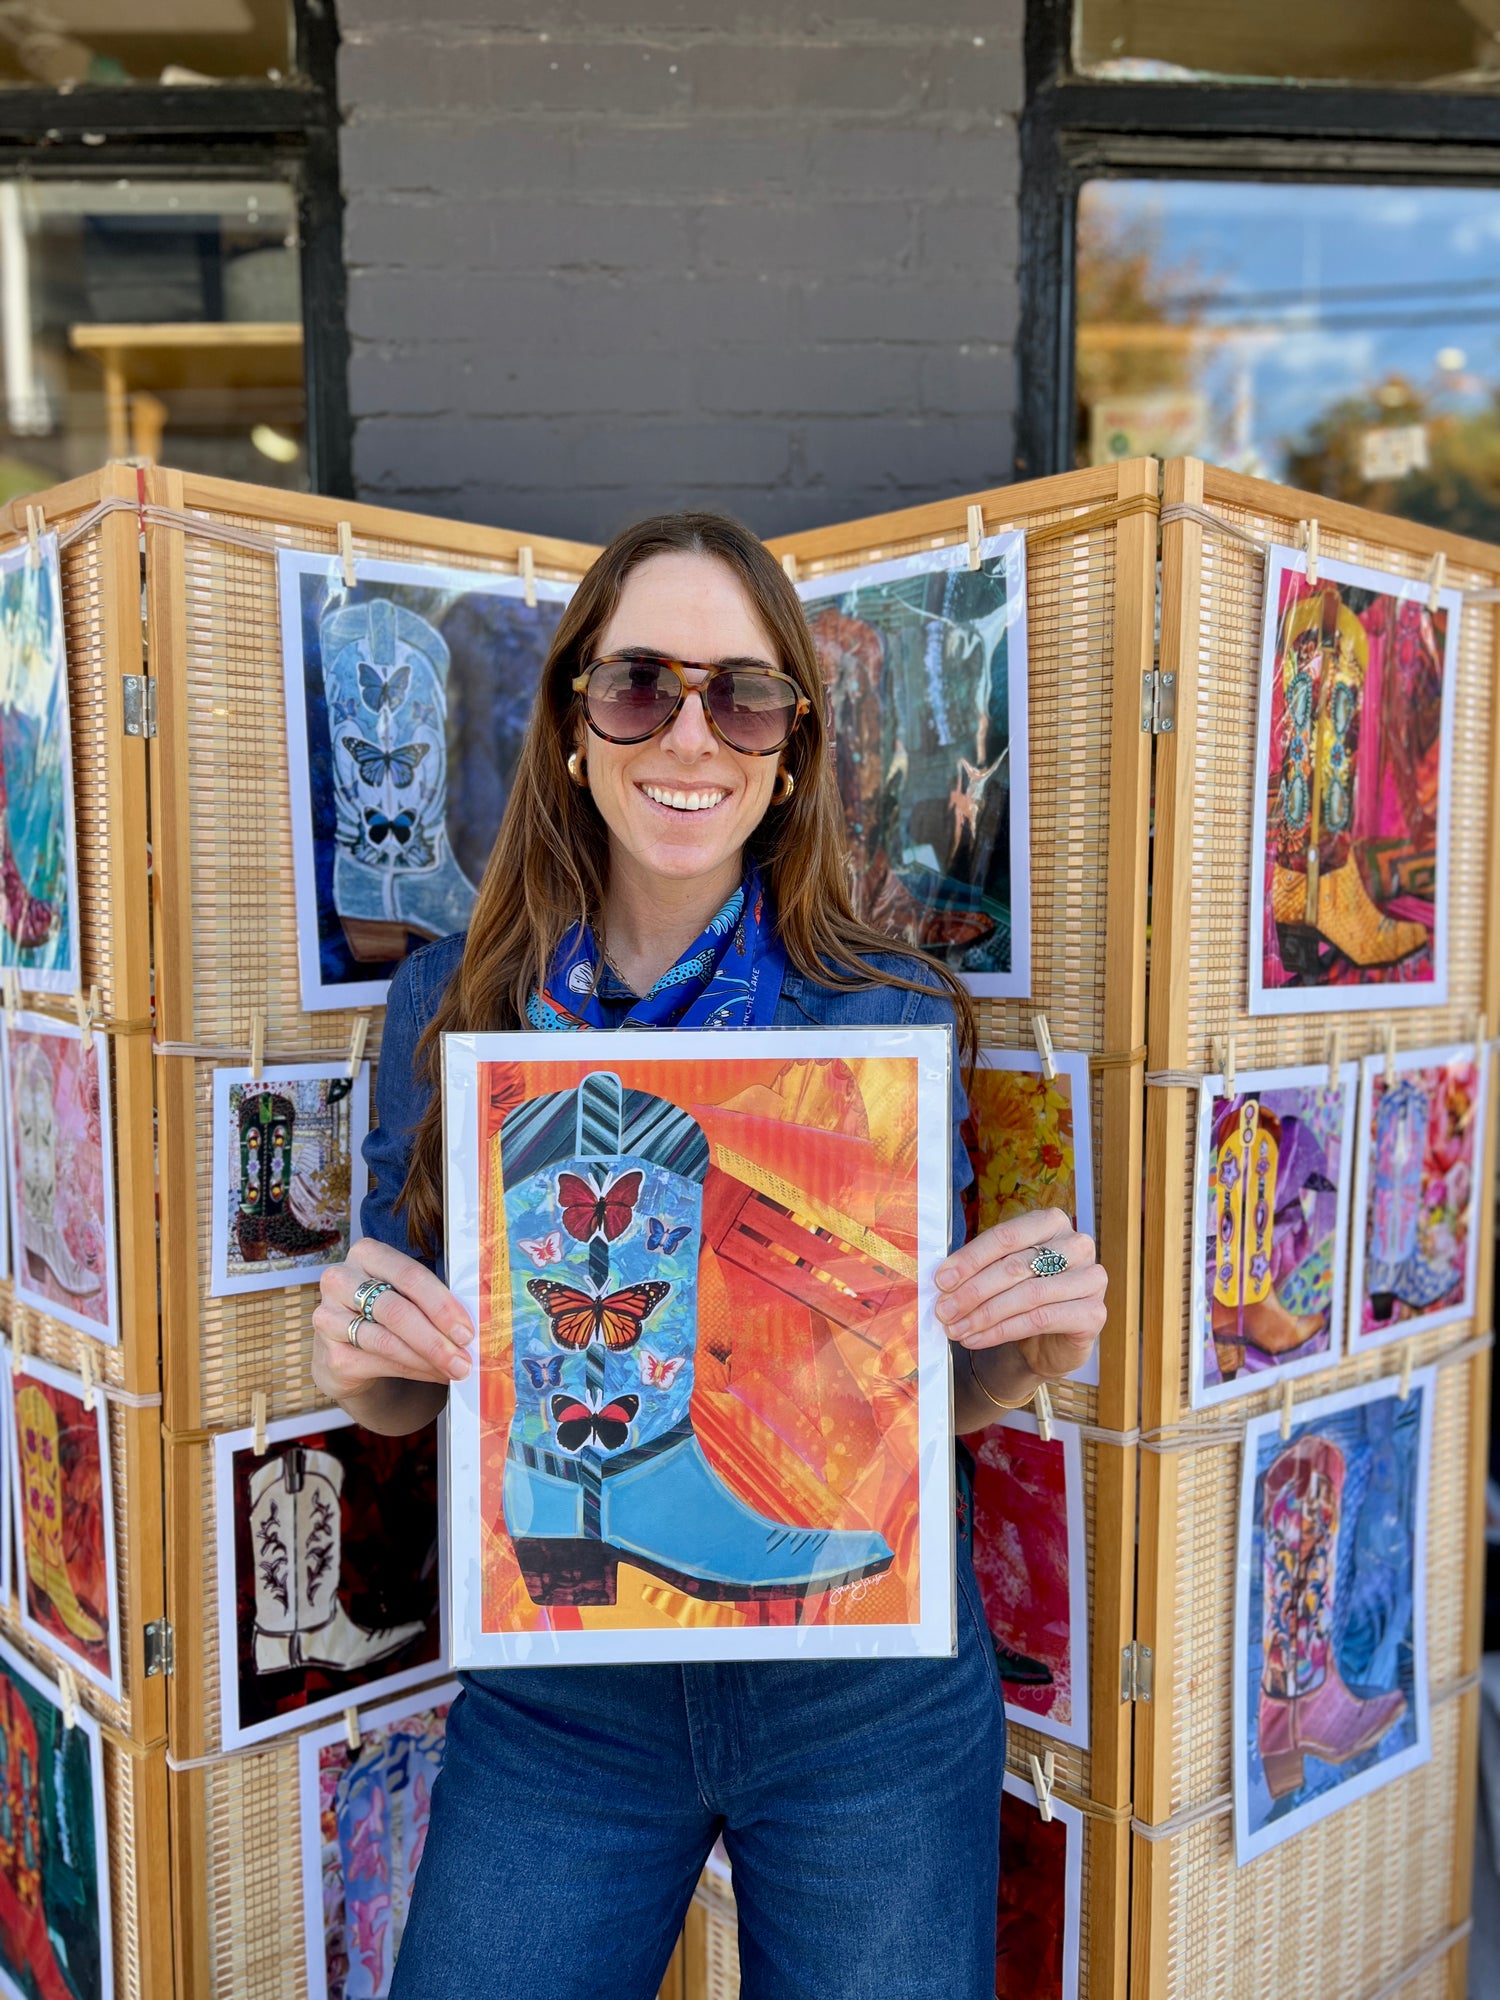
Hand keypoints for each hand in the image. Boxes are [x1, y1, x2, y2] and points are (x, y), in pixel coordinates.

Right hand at [311, 1236, 474, 1403]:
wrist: (348, 1350)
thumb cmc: (386, 1313)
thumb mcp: (405, 1294)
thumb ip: (431, 1301)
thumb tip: (470, 1326)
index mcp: (366, 1254)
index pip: (410, 1276)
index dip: (442, 1305)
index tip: (467, 1331)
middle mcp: (341, 1281)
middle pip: (396, 1310)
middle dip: (436, 1339)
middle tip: (464, 1359)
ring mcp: (329, 1318)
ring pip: (388, 1342)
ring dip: (428, 1359)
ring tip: (455, 1370)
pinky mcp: (331, 1355)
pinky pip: (380, 1364)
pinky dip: (414, 1371)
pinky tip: (435, 1374)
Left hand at [934, 1208, 1106, 1382]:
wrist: (1049, 1341)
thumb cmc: (1022, 1297)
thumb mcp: (999, 1274)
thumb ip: (977, 1269)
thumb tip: (943, 1279)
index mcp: (1052, 1222)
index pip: (1006, 1236)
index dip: (970, 1259)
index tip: (942, 1280)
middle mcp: (1077, 1245)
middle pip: (1015, 1266)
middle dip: (973, 1290)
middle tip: (944, 1310)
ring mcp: (1091, 1279)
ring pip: (1028, 1294)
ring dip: (984, 1314)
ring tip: (956, 1328)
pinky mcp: (1095, 1314)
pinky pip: (1041, 1320)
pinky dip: (1002, 1331)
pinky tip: (978, 1339)